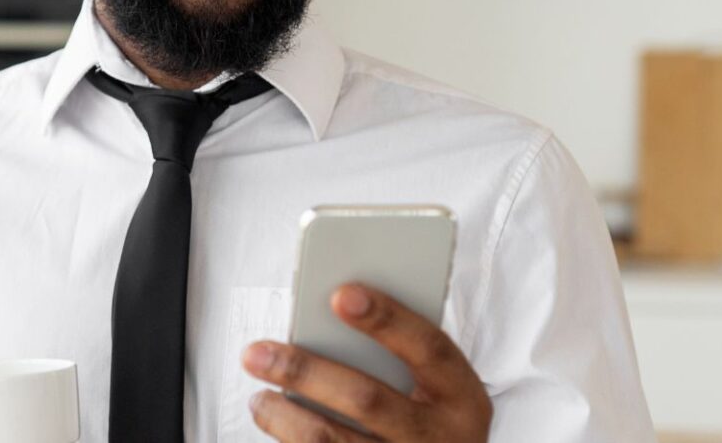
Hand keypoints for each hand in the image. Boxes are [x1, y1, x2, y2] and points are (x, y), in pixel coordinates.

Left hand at [244, 283, 491, 441]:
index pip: (429, 348)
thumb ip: (404, 354)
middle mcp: (438, 438)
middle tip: (259, 352)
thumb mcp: (440, 388)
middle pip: (368, 400)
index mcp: (462, 398)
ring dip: (285, 418)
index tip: (341, 294)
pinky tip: (275, 423)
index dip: (388, 320)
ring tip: (259, 397)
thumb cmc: (433, 416)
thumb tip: (337, 312)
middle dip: (307, 372)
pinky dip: (290, 441)